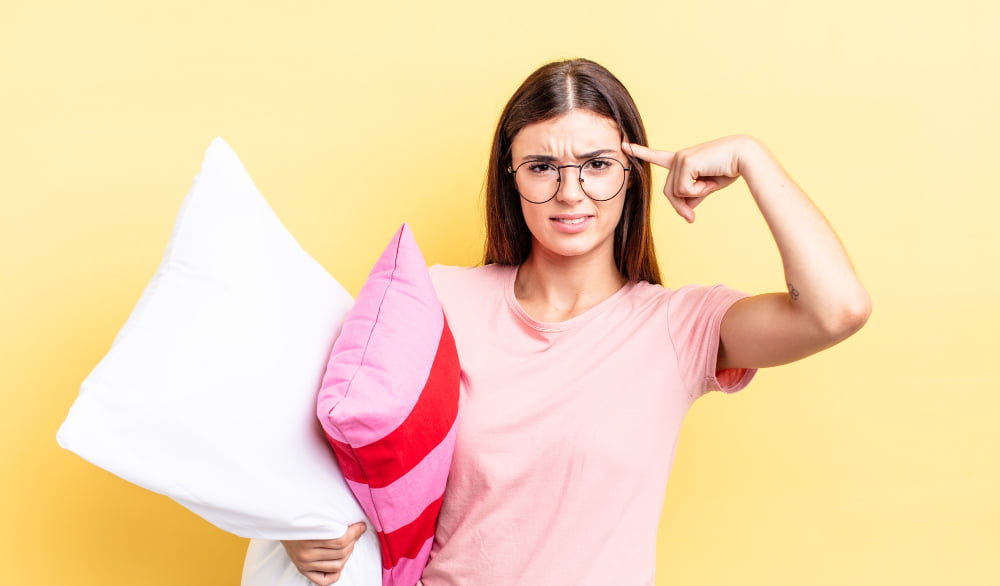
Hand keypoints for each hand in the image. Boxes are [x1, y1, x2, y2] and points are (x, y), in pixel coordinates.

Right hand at [281, 522, 366, 585]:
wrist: (282, 524)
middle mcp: (305, 554)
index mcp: (308, 538)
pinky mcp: (303, 571)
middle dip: (353, 542)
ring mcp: (304, 564)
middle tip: (355, 533)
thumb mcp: (316, 516)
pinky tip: (338, 562)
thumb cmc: (303, 518)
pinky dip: (335, 573)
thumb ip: (334, 520)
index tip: (361, 526)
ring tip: (348, 545)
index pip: (340, 540)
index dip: (354, 533)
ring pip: (337, 565)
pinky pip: (325, 580)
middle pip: (341, 553)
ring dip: (347, 555)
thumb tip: (360, 526)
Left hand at [624, 136, 762, 222]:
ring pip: (676, 192)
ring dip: (695, 195)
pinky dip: (699, 191)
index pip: (657, 157)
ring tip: (711, 182)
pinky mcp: (685, 162)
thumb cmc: (728, 169)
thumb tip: (685, 214)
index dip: (641, 152)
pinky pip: (684, 190)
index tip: (625, 145)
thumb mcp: (706, 187)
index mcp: (682, 160)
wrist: (744, 157)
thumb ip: (692, 198)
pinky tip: (710, 179)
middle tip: (697, 210)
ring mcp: (680, 158)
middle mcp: (678, 157)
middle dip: (682, 205)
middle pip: (669, 192)